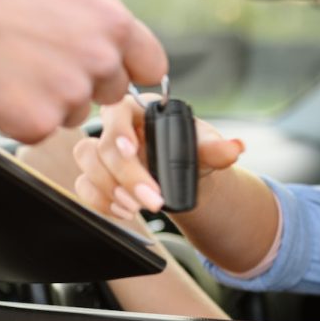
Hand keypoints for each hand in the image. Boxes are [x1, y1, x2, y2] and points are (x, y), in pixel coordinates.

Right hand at [0, 0, 168, 143]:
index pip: (151, 65)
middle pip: (112, 92)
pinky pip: (42, 128)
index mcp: (112, 24)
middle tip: (45, 59)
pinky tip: (3, 85)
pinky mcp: (38, 123)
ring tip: (17, 65)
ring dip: (53, 99)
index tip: (117, 70)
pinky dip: (23, 115)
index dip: (131, 68)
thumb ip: (98, 15)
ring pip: (77, 112)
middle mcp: (99, 62)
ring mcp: (70, 96)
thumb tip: (117, 35)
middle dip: (86, 82)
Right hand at [71, 95, 243, 219]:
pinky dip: (101, 202)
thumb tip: (235, 148)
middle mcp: (116, 127)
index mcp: (140, 109)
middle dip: (127, 177)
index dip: (119, 130)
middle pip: (102, 145)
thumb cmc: (191, 151)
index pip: (118, 110)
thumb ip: (217, 148)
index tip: (132, 150)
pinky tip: (124, 211)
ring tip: (137, 207)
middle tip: (152, 200)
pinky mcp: (94, 175)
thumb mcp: (205, 147)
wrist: (185, 176)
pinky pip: (84, 186)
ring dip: (110, 190)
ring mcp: (101, 151)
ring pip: (87, 164)